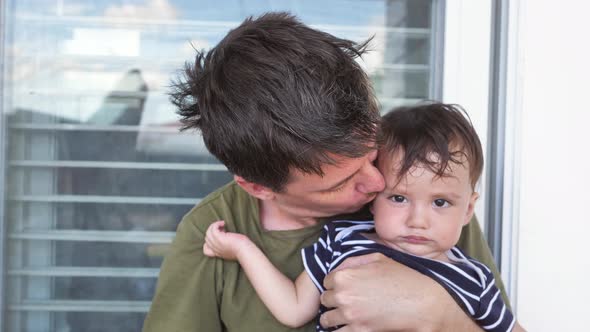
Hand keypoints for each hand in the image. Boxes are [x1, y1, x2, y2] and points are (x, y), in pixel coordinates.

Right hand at [203, 220, 248, 259]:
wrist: (245, 251)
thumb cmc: (243, 249)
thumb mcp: (233, 249)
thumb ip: (227, 245)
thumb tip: (227, 236)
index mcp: (218, 253)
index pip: (206, 250)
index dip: (209, 242)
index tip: (219, 236)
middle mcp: (215, 249)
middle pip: (207, 239)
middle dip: (214, 232)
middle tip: (224, 229)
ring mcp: (216, 244)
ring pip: (208, 233)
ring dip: (214, 226)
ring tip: (222, 224)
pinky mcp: (219, 238)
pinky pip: (212, 229)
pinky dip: (216, 224)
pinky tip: (223, 223)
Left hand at [319, 253, 477, 331]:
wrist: (420, 302)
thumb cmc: (402, 278)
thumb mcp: (378, 259)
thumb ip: (355, 261)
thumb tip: (341, 267)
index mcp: (345, 276)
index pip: (326, 281)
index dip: (336, 284)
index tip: (345, 288)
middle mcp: (343, 296)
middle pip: (325, 300)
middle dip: (334, 300)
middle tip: (346, 302)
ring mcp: (349, 315)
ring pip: (327, 319)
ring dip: (334, 318)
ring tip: (345, 316)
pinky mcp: (358, 331)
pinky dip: (342, 331)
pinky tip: (350, 327)